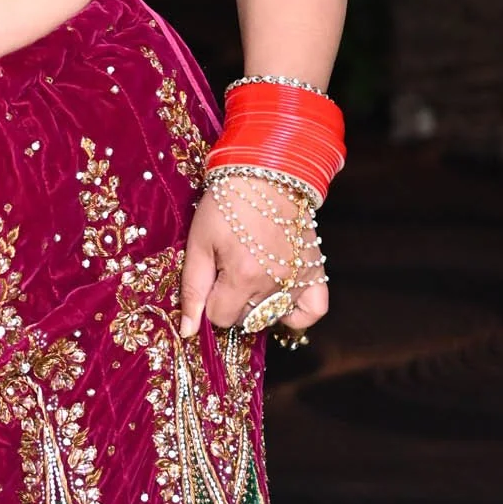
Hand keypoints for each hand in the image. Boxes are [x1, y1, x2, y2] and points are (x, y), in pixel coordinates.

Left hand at [177, 177, 328, 339]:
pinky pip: (312, 311)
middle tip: (229, 270)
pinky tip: (280, 299)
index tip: (211, 276)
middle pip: (245, 319)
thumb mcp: (199, 241)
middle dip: (231, 301)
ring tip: (252, 274)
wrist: (266, 172)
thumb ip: (192, 288)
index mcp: (242, 277)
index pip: (219, 317)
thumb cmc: (227, 202)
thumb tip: (187, 331)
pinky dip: (296, 313)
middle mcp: (274, 284)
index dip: (209, 300)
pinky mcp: (315, 271)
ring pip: (272, 316)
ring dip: (258, 304)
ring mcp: (297, 279)